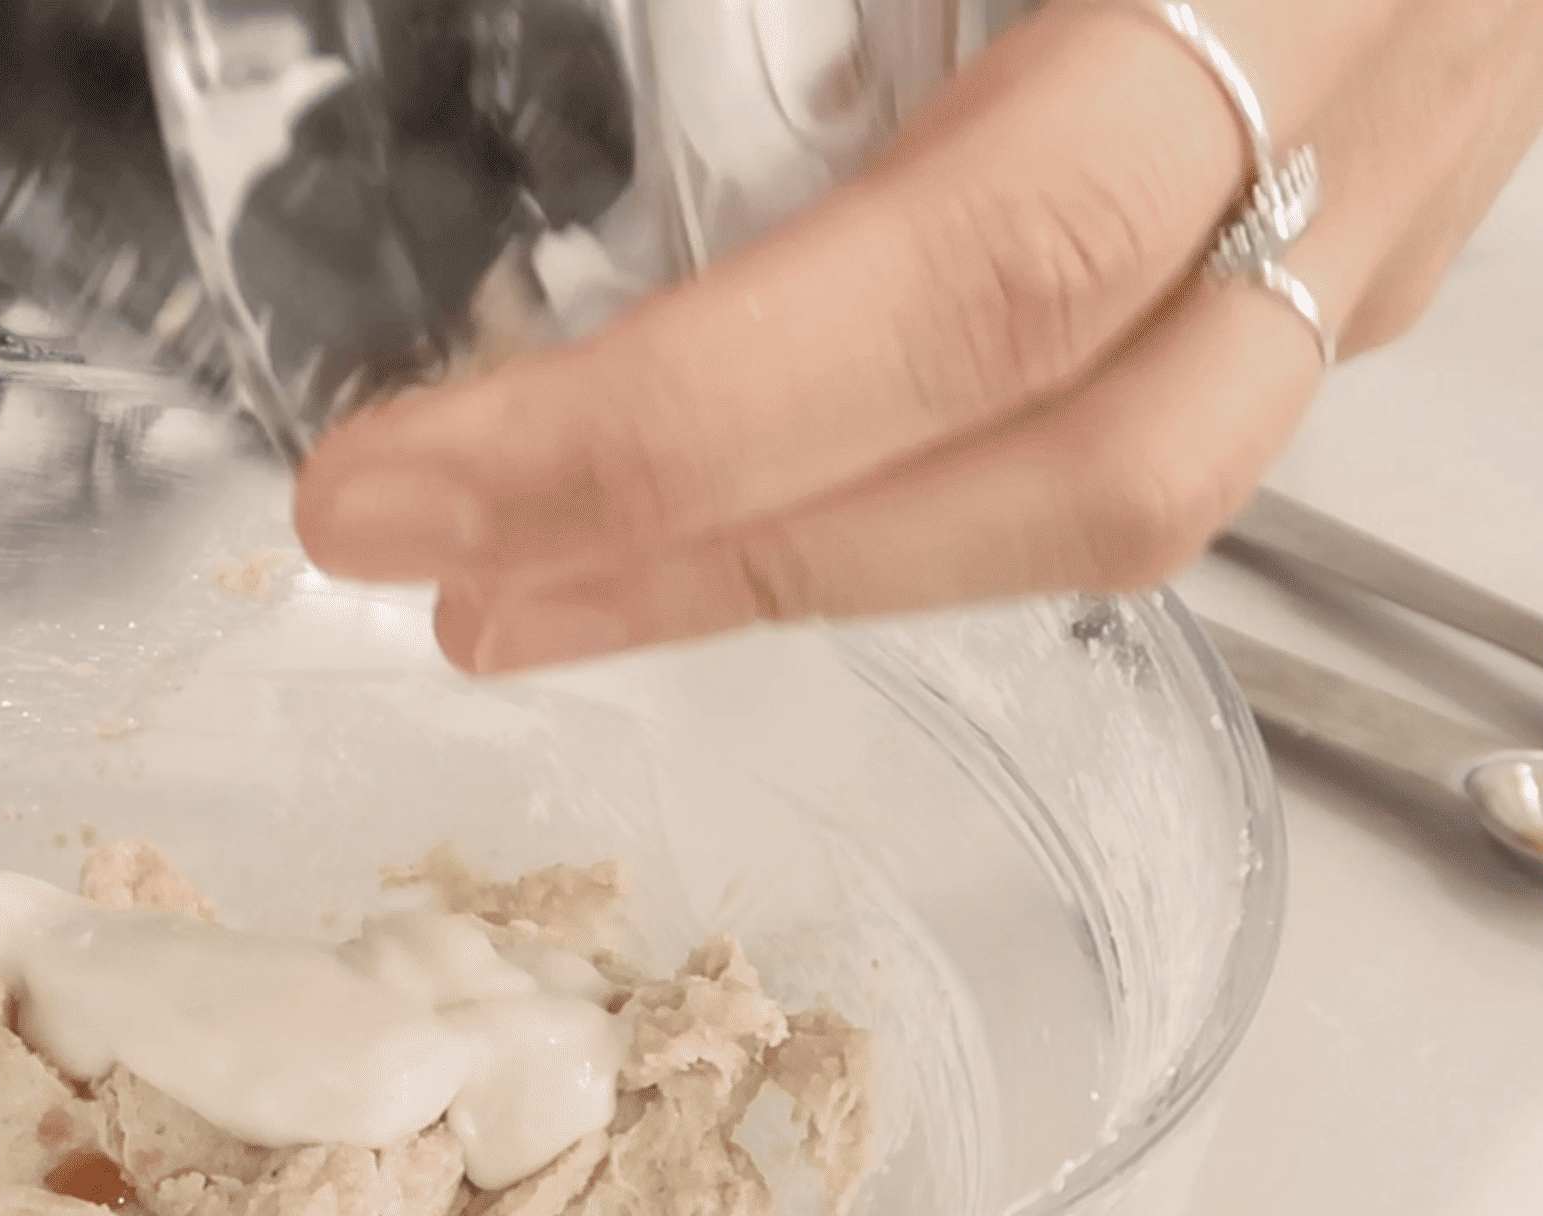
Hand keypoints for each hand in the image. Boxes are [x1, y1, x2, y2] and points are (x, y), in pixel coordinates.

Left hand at [292, 0, 1542, 673]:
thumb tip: (520, 34)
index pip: (977, 271)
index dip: (672, 425)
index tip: (399, 485)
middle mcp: (1372, 110)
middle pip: (1063, 458)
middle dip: (708, 560)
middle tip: (440, 578)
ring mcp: (1399, 186)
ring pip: (1114, 481)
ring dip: (800, 562)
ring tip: (541, 578)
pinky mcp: (1374, 215)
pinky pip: (1131, 402)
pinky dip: (906, 474)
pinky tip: (733, 480)